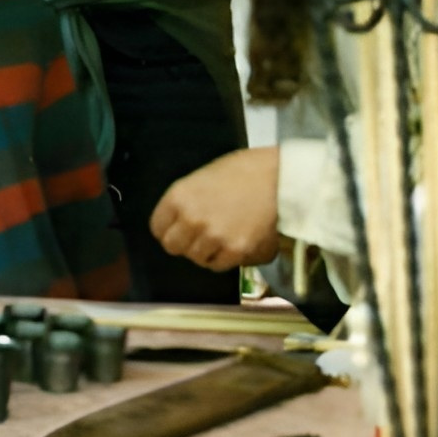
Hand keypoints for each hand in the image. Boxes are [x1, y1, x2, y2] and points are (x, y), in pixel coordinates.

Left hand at [149, 146, 282, 271]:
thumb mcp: (203, 177)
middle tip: (201, 234)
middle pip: (173, 247)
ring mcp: (213, 237)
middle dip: (185, 242)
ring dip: (207, 250)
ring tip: (223, 234)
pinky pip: (218, 265)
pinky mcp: (235, 251)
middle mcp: (191, 219)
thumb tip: (177, 223)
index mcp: (179, 197)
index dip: (169, 228)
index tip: (180, 227)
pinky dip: (225, 258)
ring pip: (196, 258)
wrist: (280, 178)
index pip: (157, 227)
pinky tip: (235, 240)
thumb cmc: (244, 171)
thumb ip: (186, 201)